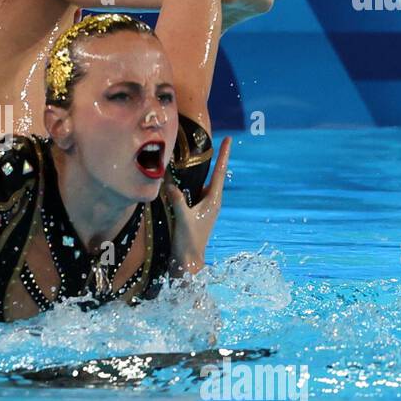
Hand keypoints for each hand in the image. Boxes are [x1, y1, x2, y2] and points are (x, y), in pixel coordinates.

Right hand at [171, 136, 230, 274]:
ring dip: (204, 171)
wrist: (189, 262)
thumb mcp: (182, 220)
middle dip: (217, 158)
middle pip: (215, 175)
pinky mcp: (198, 213)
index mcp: (213, 201)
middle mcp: (212, 202)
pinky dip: (193, 182)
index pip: (219, 172)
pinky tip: (186, 180)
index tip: (229, 139)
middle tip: (220, 141)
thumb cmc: (188, 242)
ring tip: (202, 156)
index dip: (224, 155)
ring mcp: (206, 208)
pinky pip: (198, 192)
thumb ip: (178, 201)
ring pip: (205, 183)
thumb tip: (170, 184)